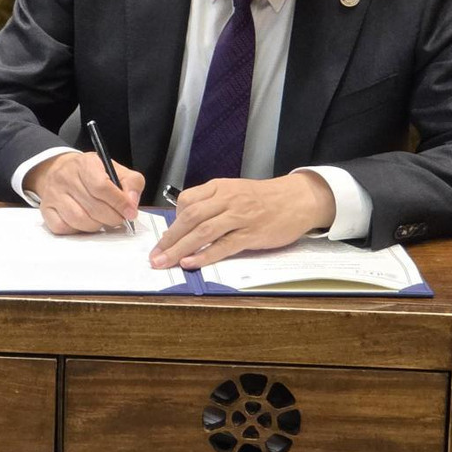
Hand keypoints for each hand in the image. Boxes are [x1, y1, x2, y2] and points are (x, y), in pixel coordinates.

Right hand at [24, 150, 144, 233]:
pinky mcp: (46, 209)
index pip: (102, 187)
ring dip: (96, 225)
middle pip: (93, 207)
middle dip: (112, 218)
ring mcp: (54, 194)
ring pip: (79, 220)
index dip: (119, 203)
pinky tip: (84, 222)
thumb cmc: (91, 173)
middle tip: (119, 218)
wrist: (61, 169)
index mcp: (86, 164)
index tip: (130, 212)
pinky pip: (62, 227)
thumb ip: (131, 183)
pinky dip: (77, 230)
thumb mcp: (115, 169)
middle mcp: (66, 177)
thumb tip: (132, 204)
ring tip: (101, 219)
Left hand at [150, 171, 336, 269]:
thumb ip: (212, 203)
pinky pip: (224, 245)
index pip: (187, 201)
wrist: (297, 199)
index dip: (172, 220)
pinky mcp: (251, 234)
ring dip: (180, 249)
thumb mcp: (234, 191)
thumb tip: (186, 222)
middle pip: (190, 218)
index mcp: (219, 188)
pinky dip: (205, 254)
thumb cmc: (264, 198)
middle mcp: (226, 200)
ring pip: (203, 232)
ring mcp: (239, 217)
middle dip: (169, 238)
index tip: (165, 237)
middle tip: (154, 256)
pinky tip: (191, 263)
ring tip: (165, 262)